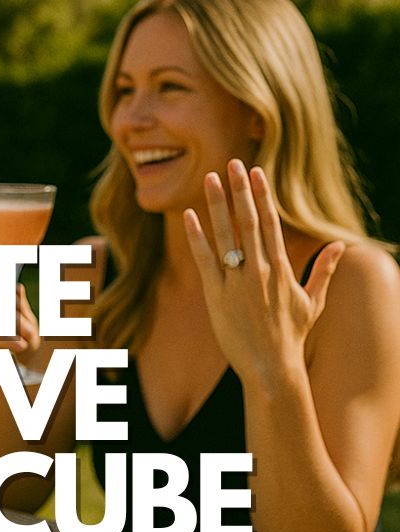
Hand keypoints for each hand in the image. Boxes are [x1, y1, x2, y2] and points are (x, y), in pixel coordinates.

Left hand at [183, 159, 344, 385]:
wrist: (272, 368)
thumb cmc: (292, 336)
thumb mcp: (313, 302)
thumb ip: (325, 270)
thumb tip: (342, 245)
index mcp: (281, 267)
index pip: (271, 222)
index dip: (262, 195)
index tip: (256, 172)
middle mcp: (260, 269)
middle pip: (249, 221)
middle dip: (240, 190)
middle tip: (233, 163)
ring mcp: (237, 281)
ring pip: (226, 235)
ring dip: (217, 204)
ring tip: (209, 178)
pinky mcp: (217, 294)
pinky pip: (205, 259)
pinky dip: (197, 237)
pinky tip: (190, 215)